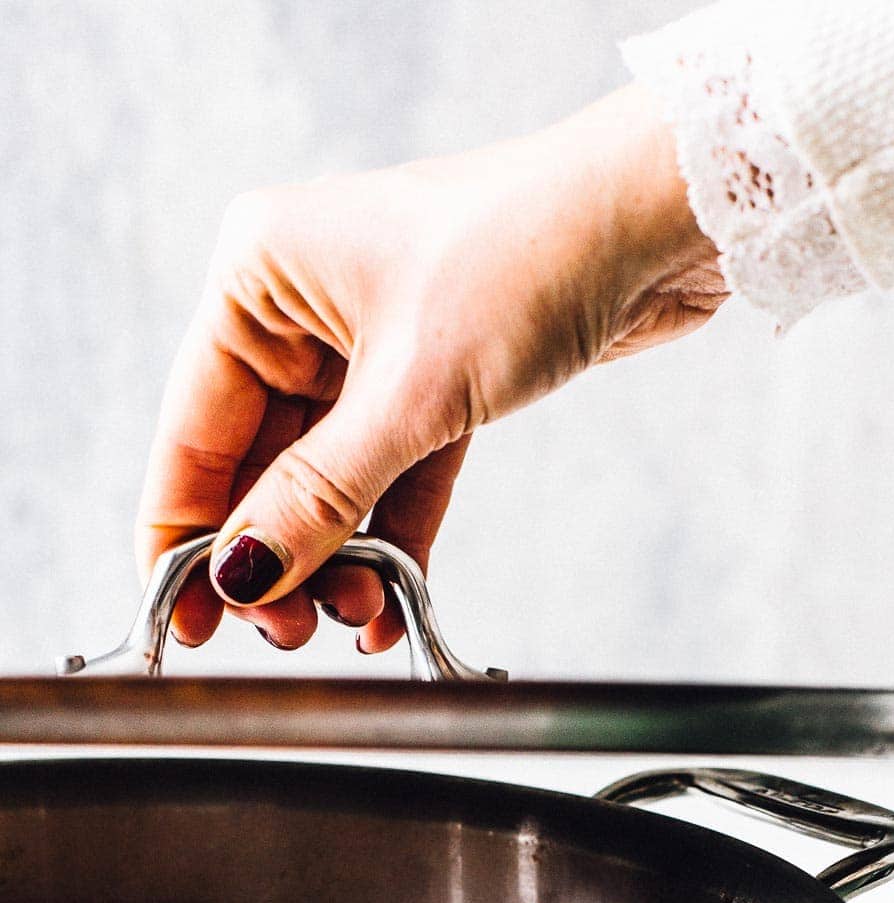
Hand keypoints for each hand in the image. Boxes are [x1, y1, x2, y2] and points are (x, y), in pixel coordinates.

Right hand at [137, 85, 725, 651]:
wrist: (655, 221)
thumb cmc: (529, 253)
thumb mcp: (411, 392)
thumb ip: (321, 496)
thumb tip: (242, 576)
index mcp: (260, 275)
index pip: (193, 431)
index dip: (183, 536)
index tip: (185, 623)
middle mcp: (302, 307)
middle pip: (258, 468)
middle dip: (275, 560)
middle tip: (288, 635)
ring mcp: (369, 347)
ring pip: (328, 484)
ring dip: (337, 563)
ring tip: (353, 623)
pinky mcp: (435, 382)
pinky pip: (392, 481)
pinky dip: (391, 543)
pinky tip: (389, 607)